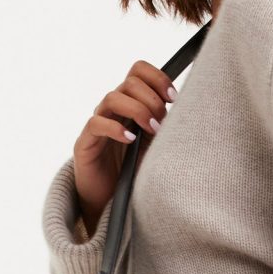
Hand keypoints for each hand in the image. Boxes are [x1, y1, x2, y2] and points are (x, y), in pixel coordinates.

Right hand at [69, 59, 176, 236]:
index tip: (174, 97)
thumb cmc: (135, 172)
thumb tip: (187, 109)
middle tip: (162, 123)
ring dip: (137, 110)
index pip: (139, 71)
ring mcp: (98, 124)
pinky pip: (96, 123)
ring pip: (113, 97)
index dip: (157, 78)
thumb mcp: (157, 144)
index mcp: (131, 103)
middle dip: (151, 99)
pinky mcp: (85, 143)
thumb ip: (166, 125)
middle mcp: (113, 110)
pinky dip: (115, 128)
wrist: (111, 202)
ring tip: (150, 130)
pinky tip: (130, 140)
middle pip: (129, 82)